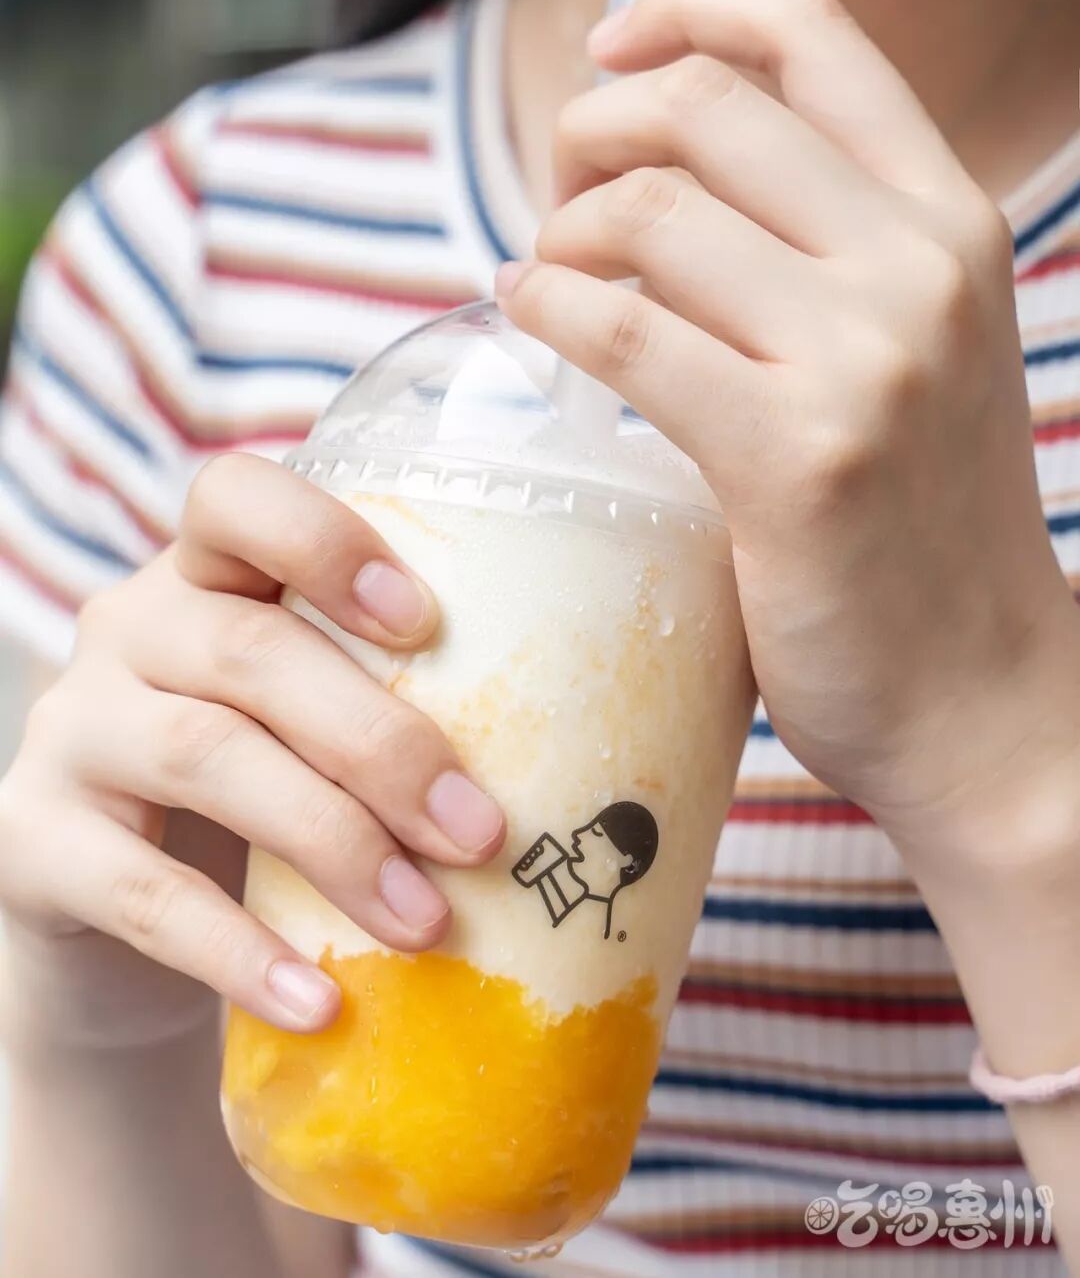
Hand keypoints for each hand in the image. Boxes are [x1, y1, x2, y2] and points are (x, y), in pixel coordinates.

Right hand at [0, 454, 503, 1051]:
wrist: (127, 940)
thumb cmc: (268, 807)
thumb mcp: (318, 733)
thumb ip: (406, 709)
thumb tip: (613, 772)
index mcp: (208, 576)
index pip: (235, 498)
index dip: (325, 541)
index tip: (425, 622)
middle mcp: (128, 629)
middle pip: (252, 652)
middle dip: (381, 742)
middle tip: (483, 834)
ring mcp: (70, 731)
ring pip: (206, 756)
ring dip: (334, 842)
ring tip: (428, 922)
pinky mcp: (31, 844)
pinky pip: (139, 891)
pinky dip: (238, 950)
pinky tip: (319, 999)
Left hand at [496, 0, 1078, 838]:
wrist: (979, 694)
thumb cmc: (916, 525)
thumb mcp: (912, 348)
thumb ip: (822, 247)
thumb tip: (656, 166)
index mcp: (950, 217)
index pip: (815, 32)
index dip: (692, 4)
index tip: (613, 43)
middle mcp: (920, 263)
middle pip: (704, 107)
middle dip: (593, 129)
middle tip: (559, 199)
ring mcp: (867, 357)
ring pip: (650, 211)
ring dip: (559, 229)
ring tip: (544, 279)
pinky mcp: (795, 455)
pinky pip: (619, 330)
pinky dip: (544, 307)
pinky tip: (528, 320)